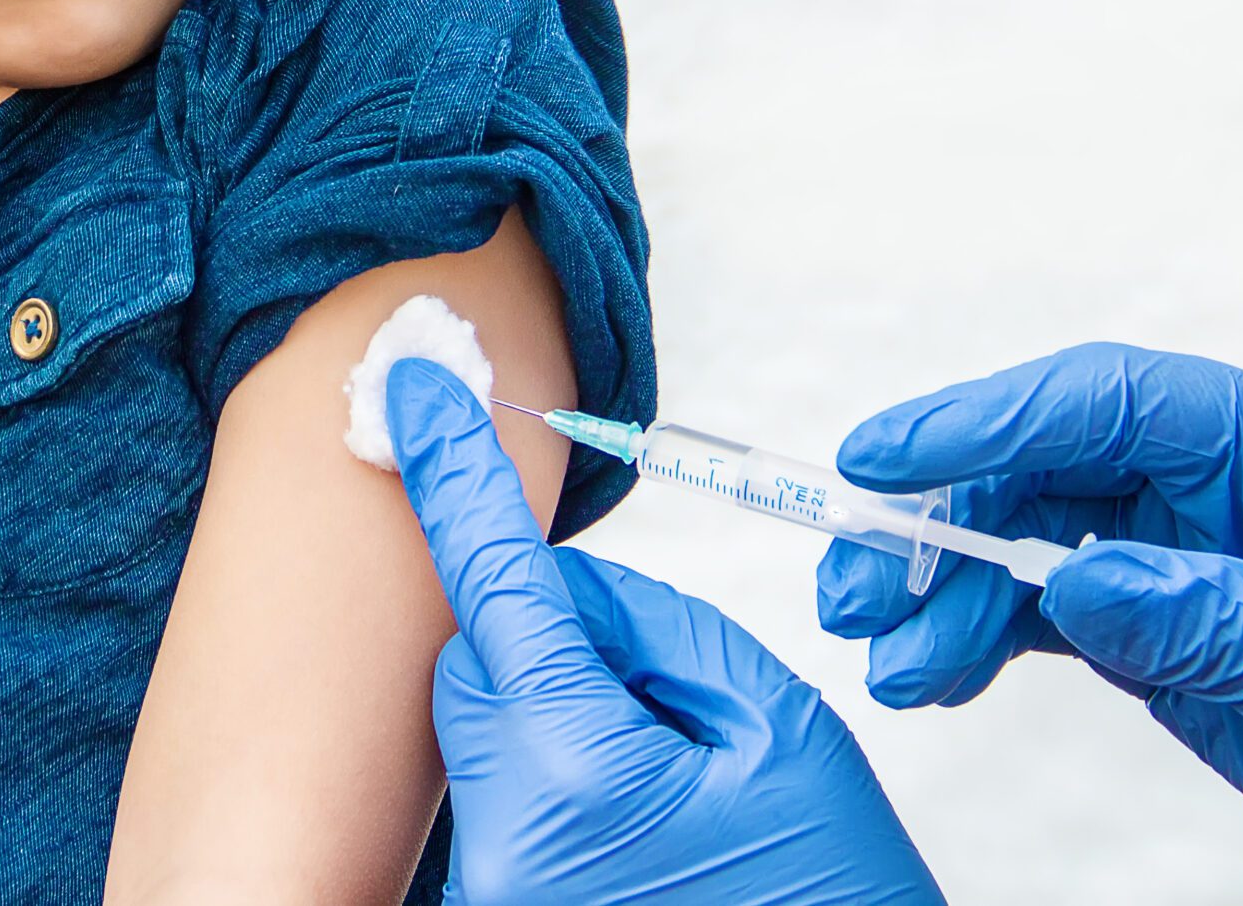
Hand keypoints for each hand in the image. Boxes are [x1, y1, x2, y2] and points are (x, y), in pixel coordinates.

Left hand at [386, 358, 941, 904]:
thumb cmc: (832, 900)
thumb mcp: (781, 738)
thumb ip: (657, 635)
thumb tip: (565, 601)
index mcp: (570, 768)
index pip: (492, 583)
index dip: (451, 472)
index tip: (410, 388)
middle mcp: (497, 841)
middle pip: (481, 668)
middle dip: (558, 653)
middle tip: (671, 715)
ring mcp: (486, 893)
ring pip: (491, 741)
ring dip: (561, 736)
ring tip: (669, 814)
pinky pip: (500, 816)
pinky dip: (557, 802)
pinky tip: (638, 851)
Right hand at [818, 341, 1242, 850]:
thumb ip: (1217, 620)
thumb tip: (1081, 582)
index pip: (1107, 401)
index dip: (983, 419)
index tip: (881, 461)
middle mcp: (1220, 494)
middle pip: (1042, 472)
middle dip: (937, 531)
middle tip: (857, 591)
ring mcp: (1184, 564)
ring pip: (1026, 548)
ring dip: (939, 600)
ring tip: (888, 663)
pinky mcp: (1162, 635)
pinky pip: (1042, 615)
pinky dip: (974, 641)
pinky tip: (933, 673)